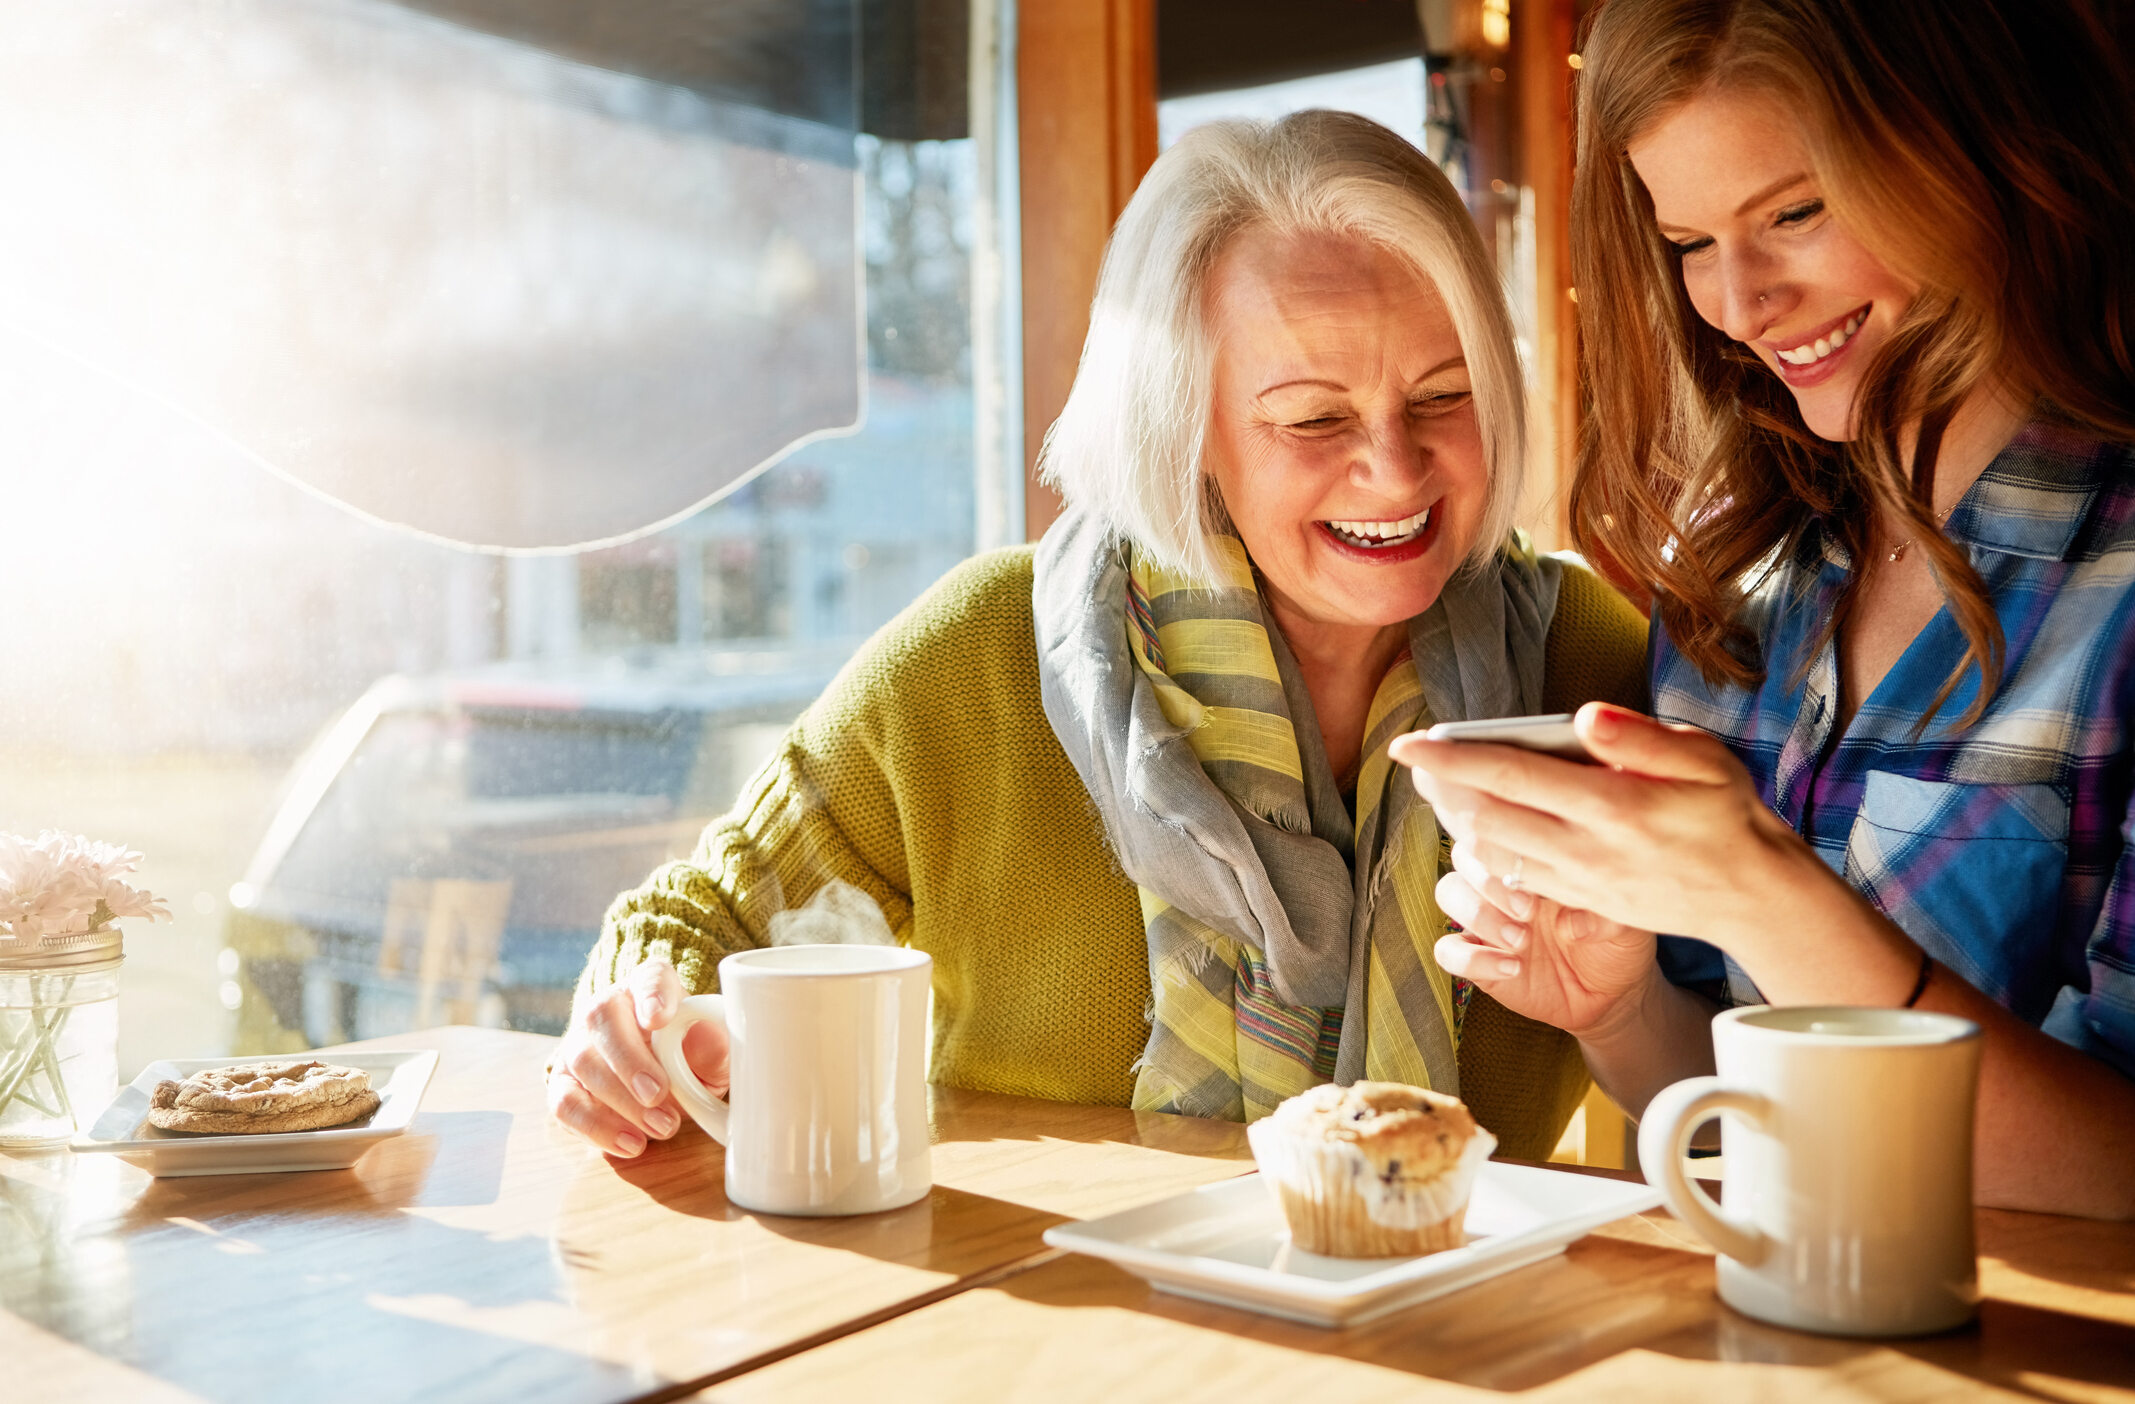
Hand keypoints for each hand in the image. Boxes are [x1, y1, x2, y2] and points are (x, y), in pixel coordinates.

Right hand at [546, 956, 728, 1157]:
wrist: (663, 1080)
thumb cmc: (691, 1057)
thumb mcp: (714, 1052)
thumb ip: (713, 1045)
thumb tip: (704, 1038)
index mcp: (650, 987)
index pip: (648, 977)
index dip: (651, 994)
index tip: (659, 1017)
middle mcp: (607, 1007)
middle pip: (601, 1017)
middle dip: (629, 1061)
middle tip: (657, 1095)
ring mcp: (578, 1044)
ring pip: (581, 1061)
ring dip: (620, 1100)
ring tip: (661, 1127)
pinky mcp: (564, 1084)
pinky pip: (564, 1102)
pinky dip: (596, 1127)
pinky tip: (631, 1143)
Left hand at [1392, 702, 1808, 949]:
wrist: (1752, 896)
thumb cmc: (1728, 813)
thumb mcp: (1704, 760)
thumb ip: (1641, 738)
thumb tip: (1585, 716)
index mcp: (1612, 805)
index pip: (1511, 775)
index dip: (1452, 759)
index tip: (1407, 745)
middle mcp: (1587, 849)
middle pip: (1487, 817)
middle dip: (1443, 789)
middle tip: (1418, 761)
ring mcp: (1582, 882)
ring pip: (1495, 852)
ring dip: (1459, 821)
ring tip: (1441, 789)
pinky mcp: (1583, 902)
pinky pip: (1516, 879)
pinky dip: (1487, 852)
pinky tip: (1480, 828)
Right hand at [1433, 836, 1658, 1038]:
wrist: (1612, 995)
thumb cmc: (1617, 944)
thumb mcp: (1627, 925)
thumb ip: (1606, 914)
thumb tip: (1571, 923)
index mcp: (1536, 862)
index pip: (1500, 830)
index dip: (1507, 848)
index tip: (1539, 879)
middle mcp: (1504, 883)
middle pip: (1464, 855)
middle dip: (1488, 880)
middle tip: (1528, 910)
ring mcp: (1487, 920)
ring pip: (1448, 893)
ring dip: (1478, 915)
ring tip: (1521, 941)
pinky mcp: (1477, 959)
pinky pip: (1446, 950)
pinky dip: (1472, 959)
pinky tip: (1512, 969)